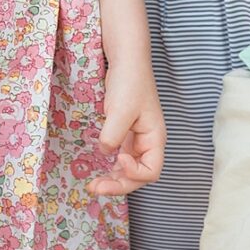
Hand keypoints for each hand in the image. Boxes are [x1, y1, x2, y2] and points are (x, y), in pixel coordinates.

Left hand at [90, 54, 165, 196]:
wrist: (126, 62)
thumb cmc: (130, 82)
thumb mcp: (121, 110)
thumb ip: (113, 135)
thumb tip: (106, 152)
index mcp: (155, 138)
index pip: (151, 170)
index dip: (134, 173)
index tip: (118, 157)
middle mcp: (148, 143)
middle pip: (139, 176)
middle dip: (119, 185)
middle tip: (95, 188)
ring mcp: (136, 140)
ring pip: (128, 170)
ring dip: (113, 180)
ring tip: (94, 186)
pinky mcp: (125, 134)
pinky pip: (120, 159)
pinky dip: (110, 168)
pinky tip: (98, 171)